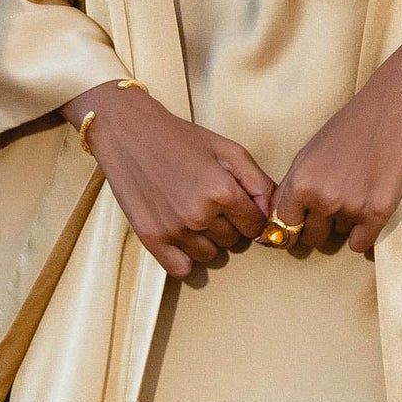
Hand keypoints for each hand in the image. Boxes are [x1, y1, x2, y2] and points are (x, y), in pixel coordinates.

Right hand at [62, 81, 274, 278]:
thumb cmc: (180, 138)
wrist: (128, 132)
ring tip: (191, 211)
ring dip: (206, 239)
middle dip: (228, 224)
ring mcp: (174, 230)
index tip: (236, 203)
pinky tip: (180, 235)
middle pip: (233, 241)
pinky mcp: (151, 240)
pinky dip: (185, 256)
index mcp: (222, 191)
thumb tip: (272, 213)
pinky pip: (182, 269)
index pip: (255, 225)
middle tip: (208, 200)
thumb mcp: (227, 150)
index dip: (249, 214)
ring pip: (210, 255)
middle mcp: (199, 215)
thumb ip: (257, 182)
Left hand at [268, 28, 401, 255]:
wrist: (391, 112)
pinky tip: (371, 207)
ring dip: (348, 222)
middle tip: (337, 201)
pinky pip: (362, 245)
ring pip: (340, 237)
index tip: (301, 228)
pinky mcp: (377, 214)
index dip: (292, 229)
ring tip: (359, 189)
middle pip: (312, 238)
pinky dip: (365, 234)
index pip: (284, 227)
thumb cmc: (348, 129)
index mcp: (299, 183)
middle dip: (322, 226)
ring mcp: (350, 207)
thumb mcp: (307, 155)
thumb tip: (278, 223)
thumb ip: (293, 189)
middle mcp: (321, 198)